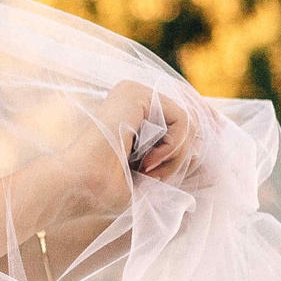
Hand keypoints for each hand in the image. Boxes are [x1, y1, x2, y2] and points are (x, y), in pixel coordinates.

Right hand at [56, 81, 202, 212]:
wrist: (78, 188)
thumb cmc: (105, 190)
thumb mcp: (150, 174)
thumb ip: (175, 158)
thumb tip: (203, 149)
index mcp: (133, 109)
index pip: (181, 116)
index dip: (197, 135)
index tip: (184, 162)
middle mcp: (134, 94)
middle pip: (189, 118)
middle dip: (183, 155)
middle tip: (153, 177)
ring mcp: (135, 90)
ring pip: (189, 122)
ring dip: (176, 157)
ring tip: (148, 172)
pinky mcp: (138, 94)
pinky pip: (183, 120)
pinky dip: (173, 149)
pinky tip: (148, 163)